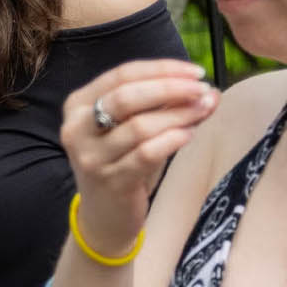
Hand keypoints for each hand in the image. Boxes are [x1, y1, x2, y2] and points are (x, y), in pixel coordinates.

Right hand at [62, 59, 216, 256]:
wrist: (105, 217)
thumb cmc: (123, 163)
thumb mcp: (138, 129)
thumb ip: (168, 105)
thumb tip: (209, 90)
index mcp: (79, 104)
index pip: (122, 74)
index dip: (162, 69)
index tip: (196, 72)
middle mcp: (77, 128)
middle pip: (126, 96)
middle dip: (170, 88)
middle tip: (201, 90)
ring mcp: (91, 157)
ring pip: (139, 126)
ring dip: (177, 115)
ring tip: (202, 111)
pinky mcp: (110, 182)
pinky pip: (146, 155)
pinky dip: (171, 140)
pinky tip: (188, 135)